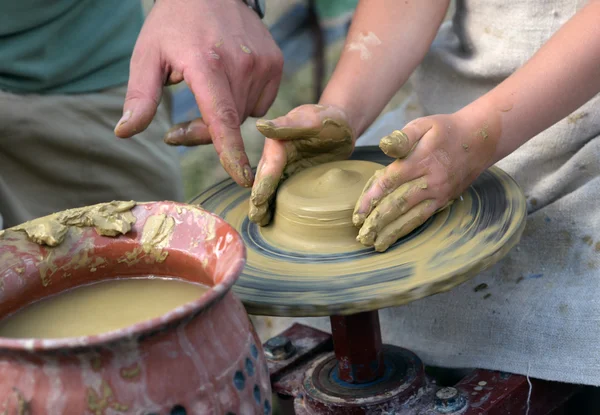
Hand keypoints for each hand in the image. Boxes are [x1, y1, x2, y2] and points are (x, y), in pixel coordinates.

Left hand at [114, 0, 283, 186]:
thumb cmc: (173, 23)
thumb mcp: (147, 55)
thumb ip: (140, 96)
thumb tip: (124, 132)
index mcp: (206, 63)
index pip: (222, 117)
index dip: (230, 150)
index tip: (241, 177)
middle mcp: (240, 63)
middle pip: (228, 122)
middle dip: (205, 132)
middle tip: (180, 126)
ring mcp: (262, 62)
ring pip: (246, 115)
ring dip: (225, 116)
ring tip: (207, 93)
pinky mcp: (275, 62)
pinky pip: (262, 102)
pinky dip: (245, 101)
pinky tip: (230, 81)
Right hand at [249, 104, 354, 224]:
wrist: (342, 126)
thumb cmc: (328, 119)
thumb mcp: (311, 120)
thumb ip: (287, 125)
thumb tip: (260, 126)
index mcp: (277, 142)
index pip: (269, 166)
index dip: (263, 183)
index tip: (258, 199)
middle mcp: (276, 156)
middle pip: (265, 180)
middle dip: (259, 199)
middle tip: (256, 218)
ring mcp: (285, 168)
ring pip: (272, 188)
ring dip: (265, 205)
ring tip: (261, 222)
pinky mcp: (294, 176)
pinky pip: (283, 191)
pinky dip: (277, 204)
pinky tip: (275, 218)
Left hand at [353, 113, 498, 251]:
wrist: (481, 139)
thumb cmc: (445, 130)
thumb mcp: (424, 125)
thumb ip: (403, 137)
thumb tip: (384, 145)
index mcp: (421, 160)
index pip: (390, 182)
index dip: (372, 198)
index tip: (357, 214)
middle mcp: (430, 180)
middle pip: (398, 204)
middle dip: (378, 221)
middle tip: (362, 236)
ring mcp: (438, 193)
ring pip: (411, 216)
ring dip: (391, 231)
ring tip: (375, 244)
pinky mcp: (443, 201)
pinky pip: (423, 217)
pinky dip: (407, 229)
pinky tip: (394, 238)